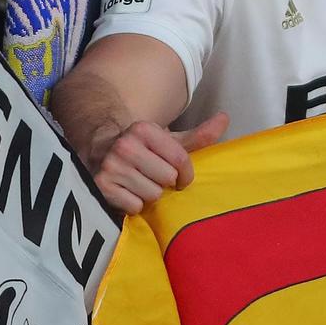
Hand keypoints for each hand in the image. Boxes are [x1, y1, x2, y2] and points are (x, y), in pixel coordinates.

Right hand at [89, 112, 229, 213]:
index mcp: (144, 129)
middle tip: (152, 177)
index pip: (181, 159)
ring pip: (152, 194)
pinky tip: (127, 192)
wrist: (100, 151)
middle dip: (164, 182)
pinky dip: (133, 204)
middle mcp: (125, 145)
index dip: (185, 174)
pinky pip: (134, 206)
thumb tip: (225, 118)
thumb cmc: (144, 151)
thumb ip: (198, 135)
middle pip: (167, 179)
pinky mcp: (101, 186)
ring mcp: (111, 166)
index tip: (181, 177)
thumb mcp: (168, 141)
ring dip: (148, 194)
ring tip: (139, 184)